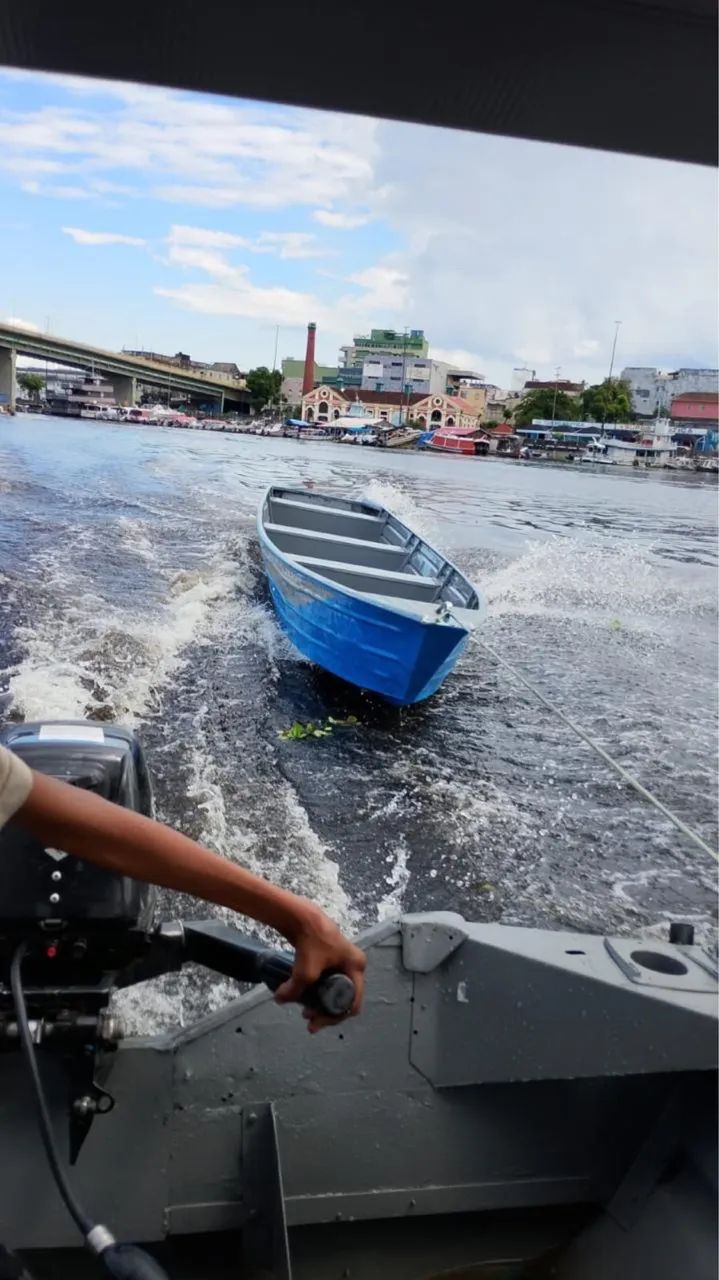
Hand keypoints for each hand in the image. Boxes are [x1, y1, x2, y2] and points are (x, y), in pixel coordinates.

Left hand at [275, 904, 365, 1032]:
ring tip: (306, 1011)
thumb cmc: (310, 941)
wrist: (302, 916)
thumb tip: (280, 999)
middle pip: (345, 999)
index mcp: (356, 966)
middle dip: (327, 1012)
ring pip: (336, 991)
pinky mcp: (334, 957)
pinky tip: (307, 997)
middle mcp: (355, 964)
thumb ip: (294, 990)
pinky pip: (331, 981)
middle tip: (309, 1019)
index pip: (353, 1002)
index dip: (335, 1016)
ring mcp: (345, 960)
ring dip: (323, 1003)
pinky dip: (320, 991)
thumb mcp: (305, 971)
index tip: (317, 1020)